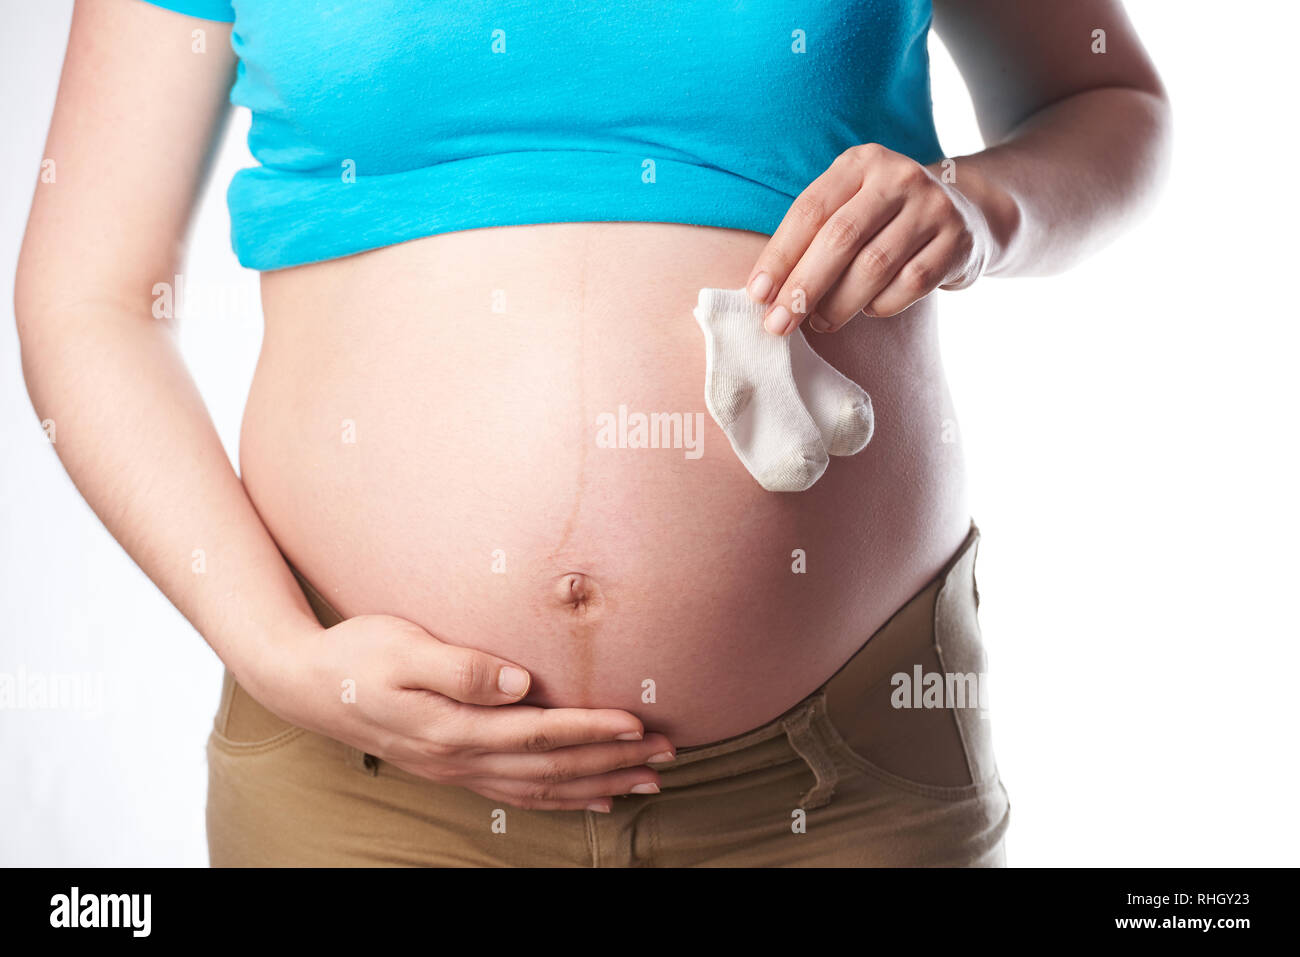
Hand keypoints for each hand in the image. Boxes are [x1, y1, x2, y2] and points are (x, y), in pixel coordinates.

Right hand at [253, 615, 673, 811]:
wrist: (305, 684)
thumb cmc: (357, 654)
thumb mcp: (403, 646)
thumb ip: (462, 667)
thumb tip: (518, 682)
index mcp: (453, 726)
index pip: (539, 733)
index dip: (591, 729)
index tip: (637, 723)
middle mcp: (460, 757)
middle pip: (552, 768)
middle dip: (612, 762)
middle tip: (664, 755)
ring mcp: (456, 769)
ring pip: (541, 789)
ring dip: (597, 784)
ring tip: (646, 781)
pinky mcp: (452, 768)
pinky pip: (519, 795)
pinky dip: (562, 800)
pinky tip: (593, 797)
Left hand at [746, 143, 994, 333]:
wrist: (964, 214)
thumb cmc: (884, 219)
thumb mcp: (850, 205)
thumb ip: (813, 237)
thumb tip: (767, 294)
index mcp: (860, 162)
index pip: (810, 210)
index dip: (780, 255)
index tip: (757, 295)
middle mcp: (898, 176)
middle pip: (840, 238)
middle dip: (803, 287)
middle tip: (779, 323)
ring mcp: (933, 207)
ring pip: (874, 266)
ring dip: (838, 304)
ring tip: (819, 323)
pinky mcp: (957, 241)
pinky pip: (910, 284)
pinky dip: (880, 306)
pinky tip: (867, 310)